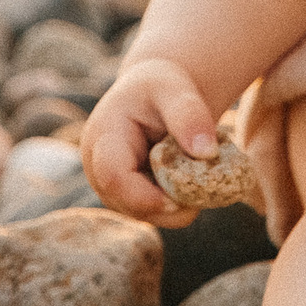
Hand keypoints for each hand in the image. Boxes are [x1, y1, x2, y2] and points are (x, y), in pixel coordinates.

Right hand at [82, 55, 224, 229]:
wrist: (153, 98)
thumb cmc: (161, 89)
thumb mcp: (175, 90)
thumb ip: (189, 115)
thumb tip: (207, 152)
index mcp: (103, 138)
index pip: (113, 177)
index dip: (145, 196)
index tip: (181, 199)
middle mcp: (97, 169)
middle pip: (130, 205)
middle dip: (170, 205)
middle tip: (206, 187)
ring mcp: (111, 188)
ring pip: (146, 215)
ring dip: (177, 205)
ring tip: (197, 172)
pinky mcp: (128, 198)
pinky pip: (156, 214)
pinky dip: (178, 204)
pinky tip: (189, 179)